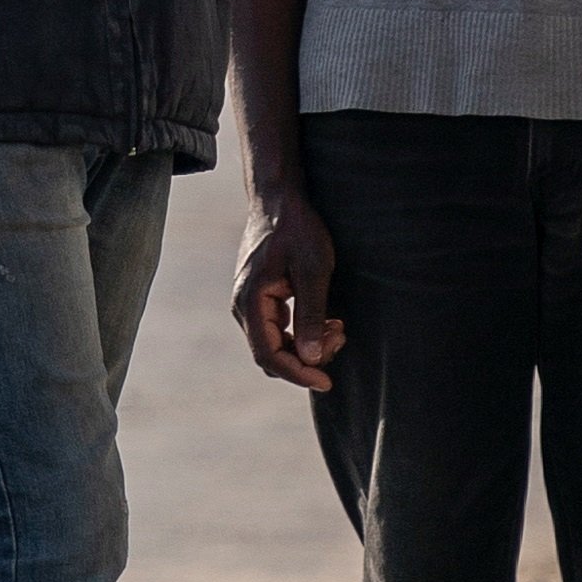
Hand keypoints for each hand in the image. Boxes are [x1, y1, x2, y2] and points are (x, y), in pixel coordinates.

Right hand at [233, 204, 344, 393]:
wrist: (279, 200)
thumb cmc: (297, 229)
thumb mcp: (313, 270)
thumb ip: (311, 316)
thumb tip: (311, 358)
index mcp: (250, 301)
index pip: (269, 355)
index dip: (298, 374)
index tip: (326, 382)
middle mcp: (242, 307)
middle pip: (271, 355)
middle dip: (307, 358)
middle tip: (339, 337)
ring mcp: (249, 303)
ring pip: (275, 344)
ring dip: (306, 346)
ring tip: (337, 327)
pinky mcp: (259, 298)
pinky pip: (276, 330)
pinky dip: (301, 333)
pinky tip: (326, 321)